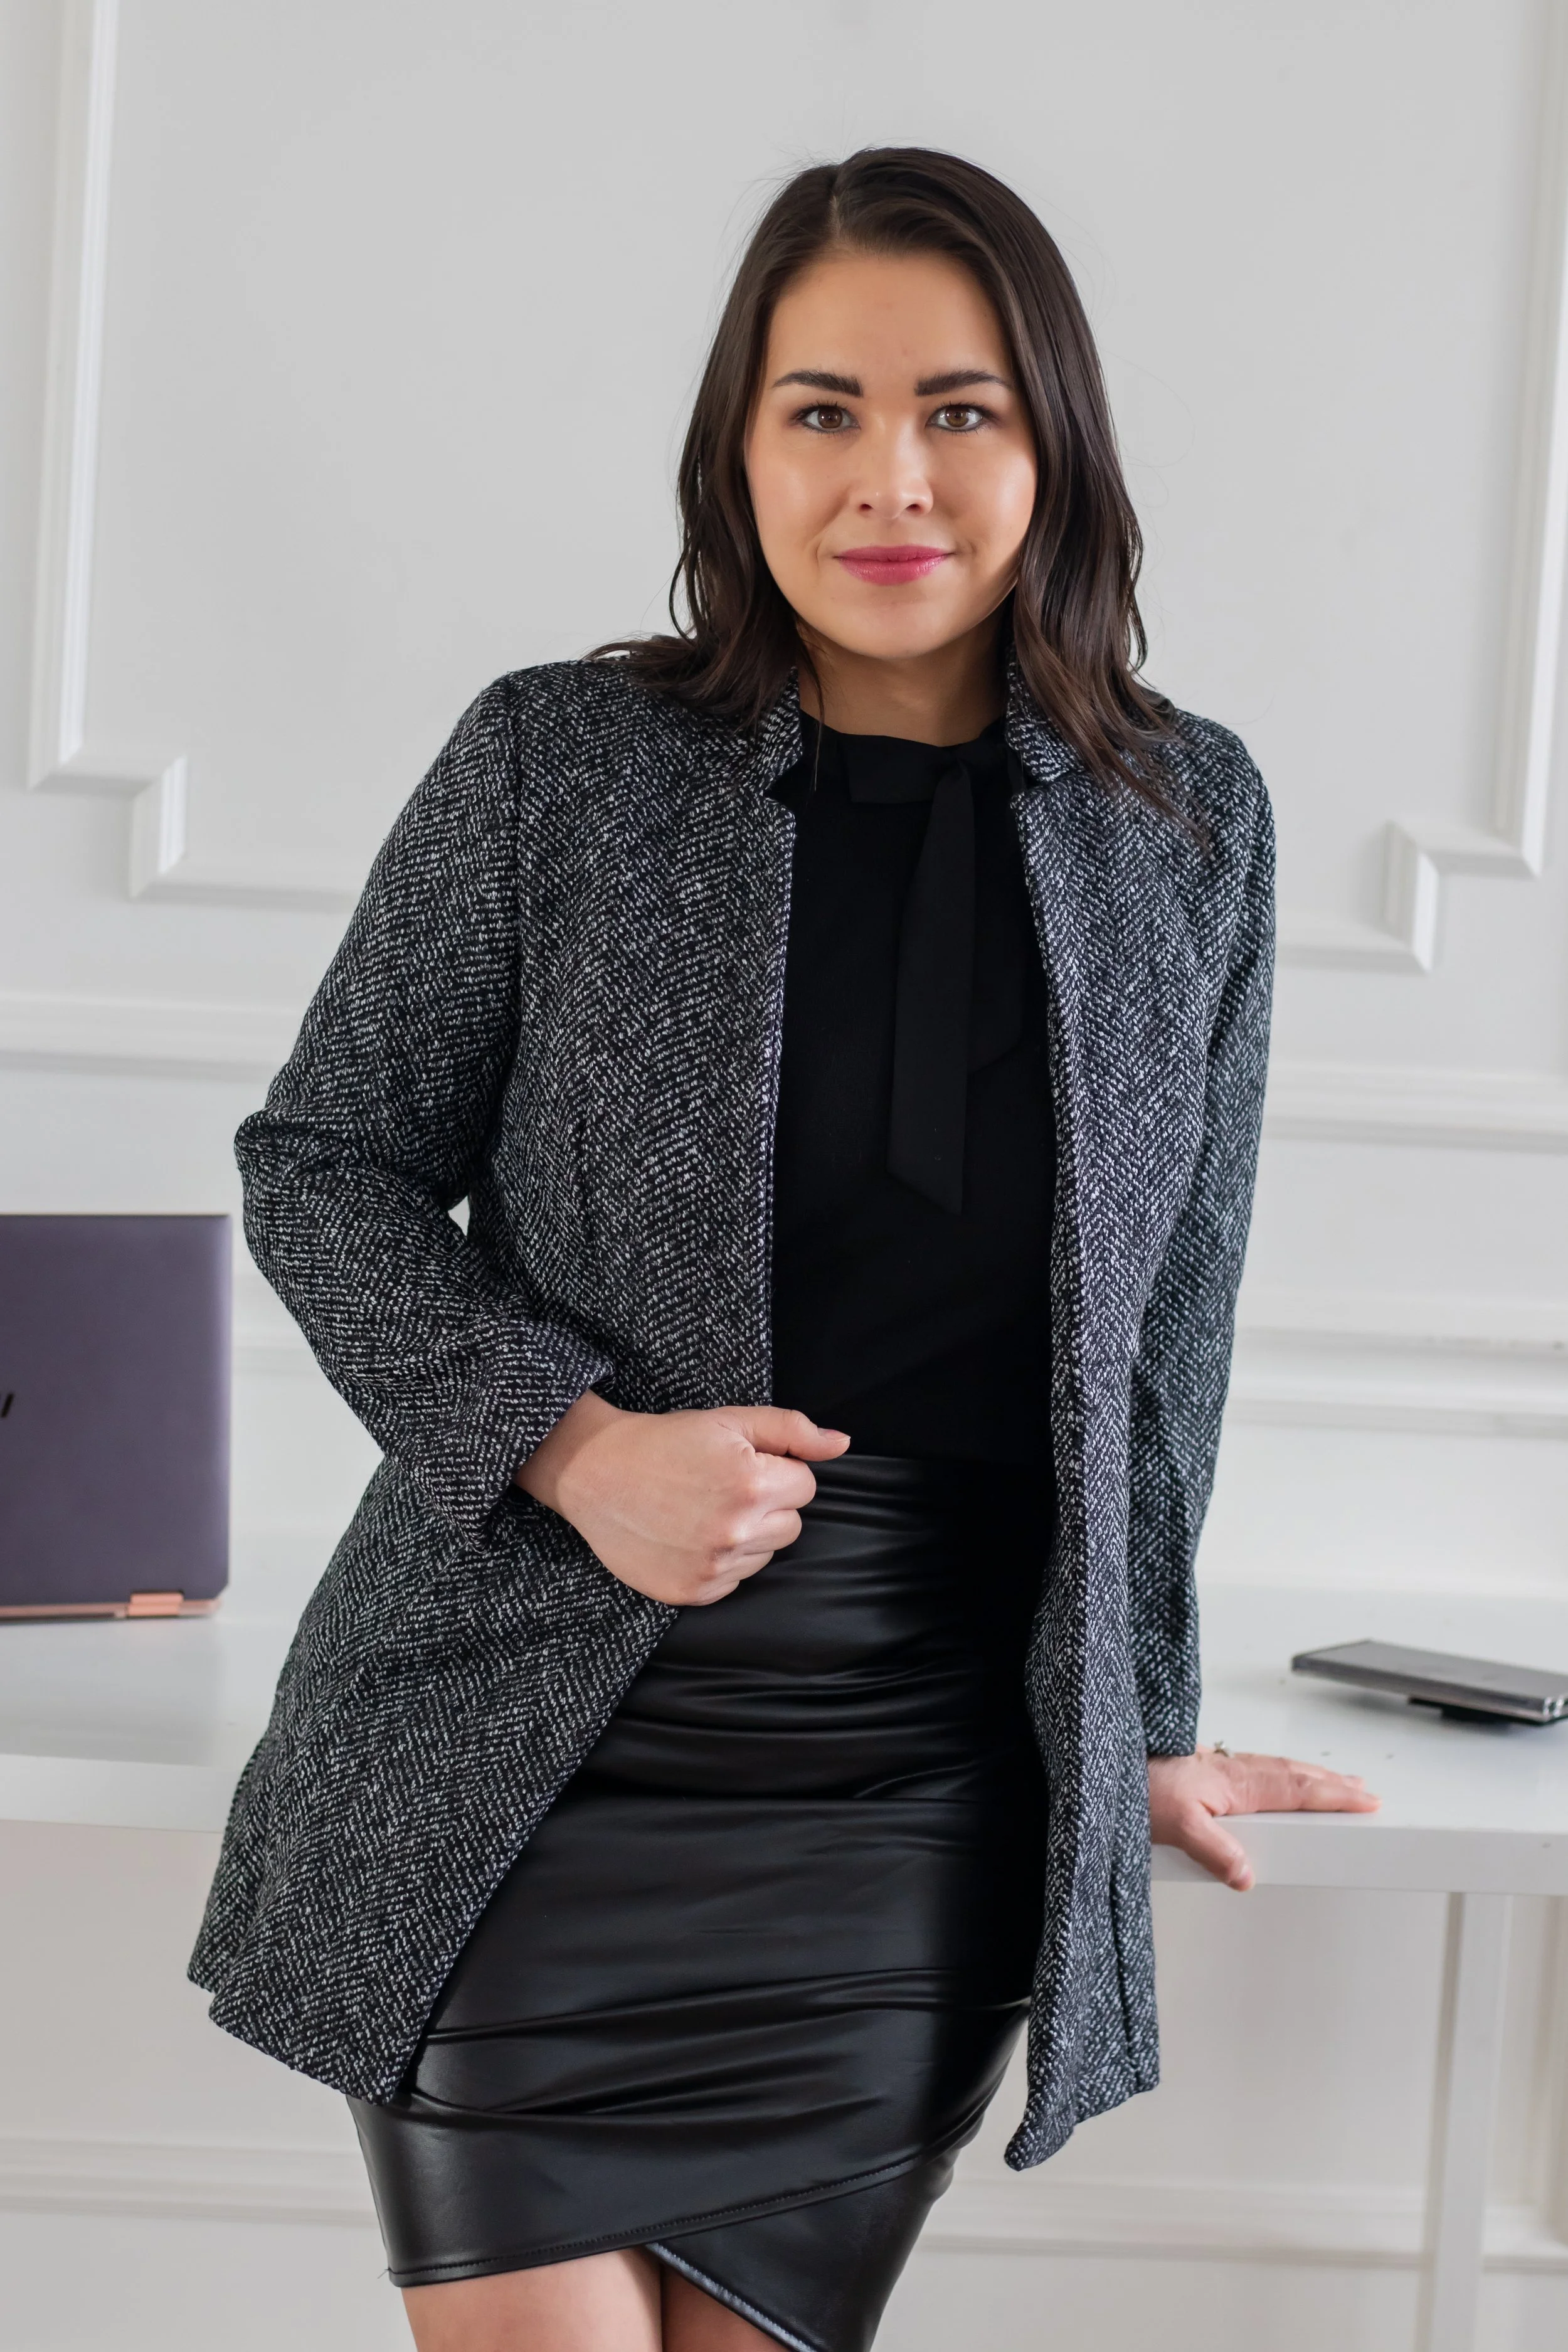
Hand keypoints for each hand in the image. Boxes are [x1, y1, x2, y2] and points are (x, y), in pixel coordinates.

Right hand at [516, 1391, 849, 1605]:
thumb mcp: (730, 1419)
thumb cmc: (665, 1441)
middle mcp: (736, 1531)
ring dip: (747, 1535)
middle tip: (722, 1486)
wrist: (596, 1473)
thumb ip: (792, 1430)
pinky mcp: (693, 1592)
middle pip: (792, 1524)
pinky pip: (736, 1580)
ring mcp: (714, 1567)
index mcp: (752, 1484)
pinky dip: (721, 1561)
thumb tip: (841, 1443)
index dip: (777, 1469)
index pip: (805, 1486)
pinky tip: (690, 1535)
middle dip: (768, 1503)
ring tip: (703, 1509)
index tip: (742, 1463)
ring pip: (766, 1555)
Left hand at [1147, 1746, 1379, 1890]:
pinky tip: (1277, 1782)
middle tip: (1365, 1791)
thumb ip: (1213, 1850)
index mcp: (1235, 1782)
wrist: (1102, 1759)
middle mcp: (1233, 1770)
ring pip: (1277, 1769)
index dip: (1335, 1795)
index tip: (1367, 1799)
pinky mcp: (1206, 1769)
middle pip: (1295, 1774)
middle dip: (1333, 1783)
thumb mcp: (1173, 1824)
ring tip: (1333, 1783)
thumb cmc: (1133, 1785)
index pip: (1297, 1789)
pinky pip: (1257, 1768)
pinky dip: (1281, 1774)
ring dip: (1310, 1776)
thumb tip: (1246, 1875)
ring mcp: (1220, 1767)